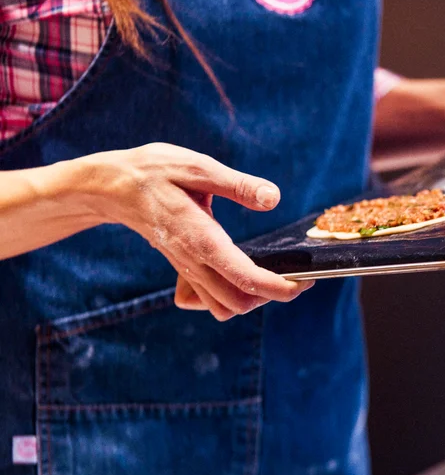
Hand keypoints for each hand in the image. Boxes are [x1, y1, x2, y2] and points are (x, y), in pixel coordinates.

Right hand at [74, 143, 311, 320]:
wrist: (111, 187)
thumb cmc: (153, 172)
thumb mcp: (197, 167)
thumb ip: (237, 184)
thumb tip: (273, 198)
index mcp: (202, 239)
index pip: (246, 279)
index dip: (280, 288)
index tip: (304, 281)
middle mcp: (194, 262)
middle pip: (238, 304)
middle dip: (270, 296)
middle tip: (292, 274)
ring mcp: (186, 269)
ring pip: (223, 307)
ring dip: (251, 299)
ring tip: (272, 274)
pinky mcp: (183, 269)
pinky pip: (210, 298)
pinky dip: (231, 295)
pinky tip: (242, 270)